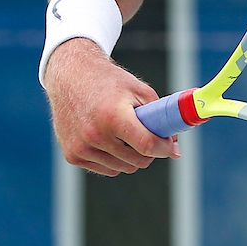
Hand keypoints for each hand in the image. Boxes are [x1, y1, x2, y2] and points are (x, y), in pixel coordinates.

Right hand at [44, 37, 179, 175]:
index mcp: (113, 115)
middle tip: (150, 137)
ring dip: (132, 157)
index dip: (164, 148)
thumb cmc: (109, 82)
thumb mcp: (139, 90)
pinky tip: (111, 139)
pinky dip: (114, 159)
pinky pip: (105, 169)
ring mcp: (80, 147)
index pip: (146, 144)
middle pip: (136, 161)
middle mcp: (94, 134)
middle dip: (150, 152)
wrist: (71, 76)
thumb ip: (160, 115)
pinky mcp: (72, 155)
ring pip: (122, 168)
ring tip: (128, 135)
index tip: (171, 147)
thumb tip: (175, 145)